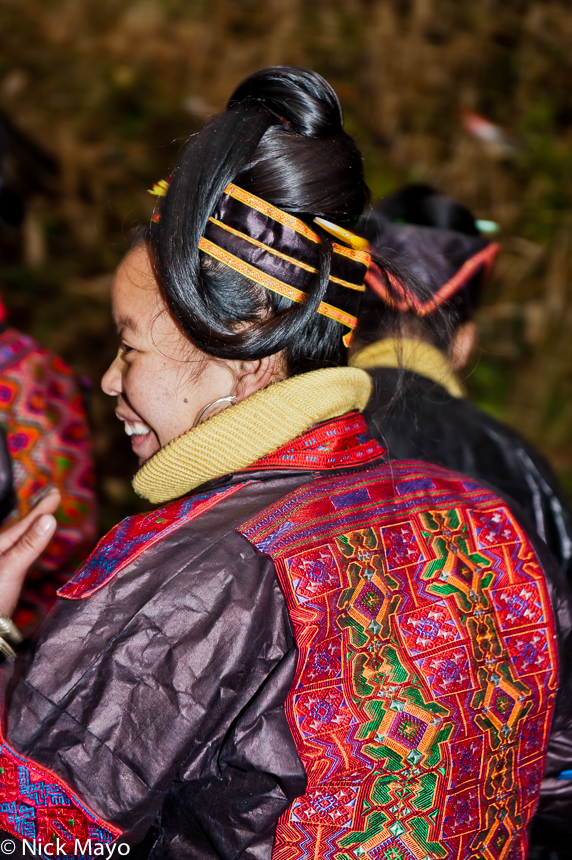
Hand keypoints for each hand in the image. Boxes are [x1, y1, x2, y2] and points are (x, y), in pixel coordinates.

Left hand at [0, 488, 59, 616]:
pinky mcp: (4, 577)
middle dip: (38, 515)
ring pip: (20, 541)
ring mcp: (1, 565)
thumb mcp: (11, 568)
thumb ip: (30, 545)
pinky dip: (31, 545)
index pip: (25, 523)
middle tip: (52, 499)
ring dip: (35, 529)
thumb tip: (49, 519)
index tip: (55, 492)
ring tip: (45, 518)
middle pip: (22, 530)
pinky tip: (34, 545)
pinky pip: (20, 553)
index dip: (42, 508)